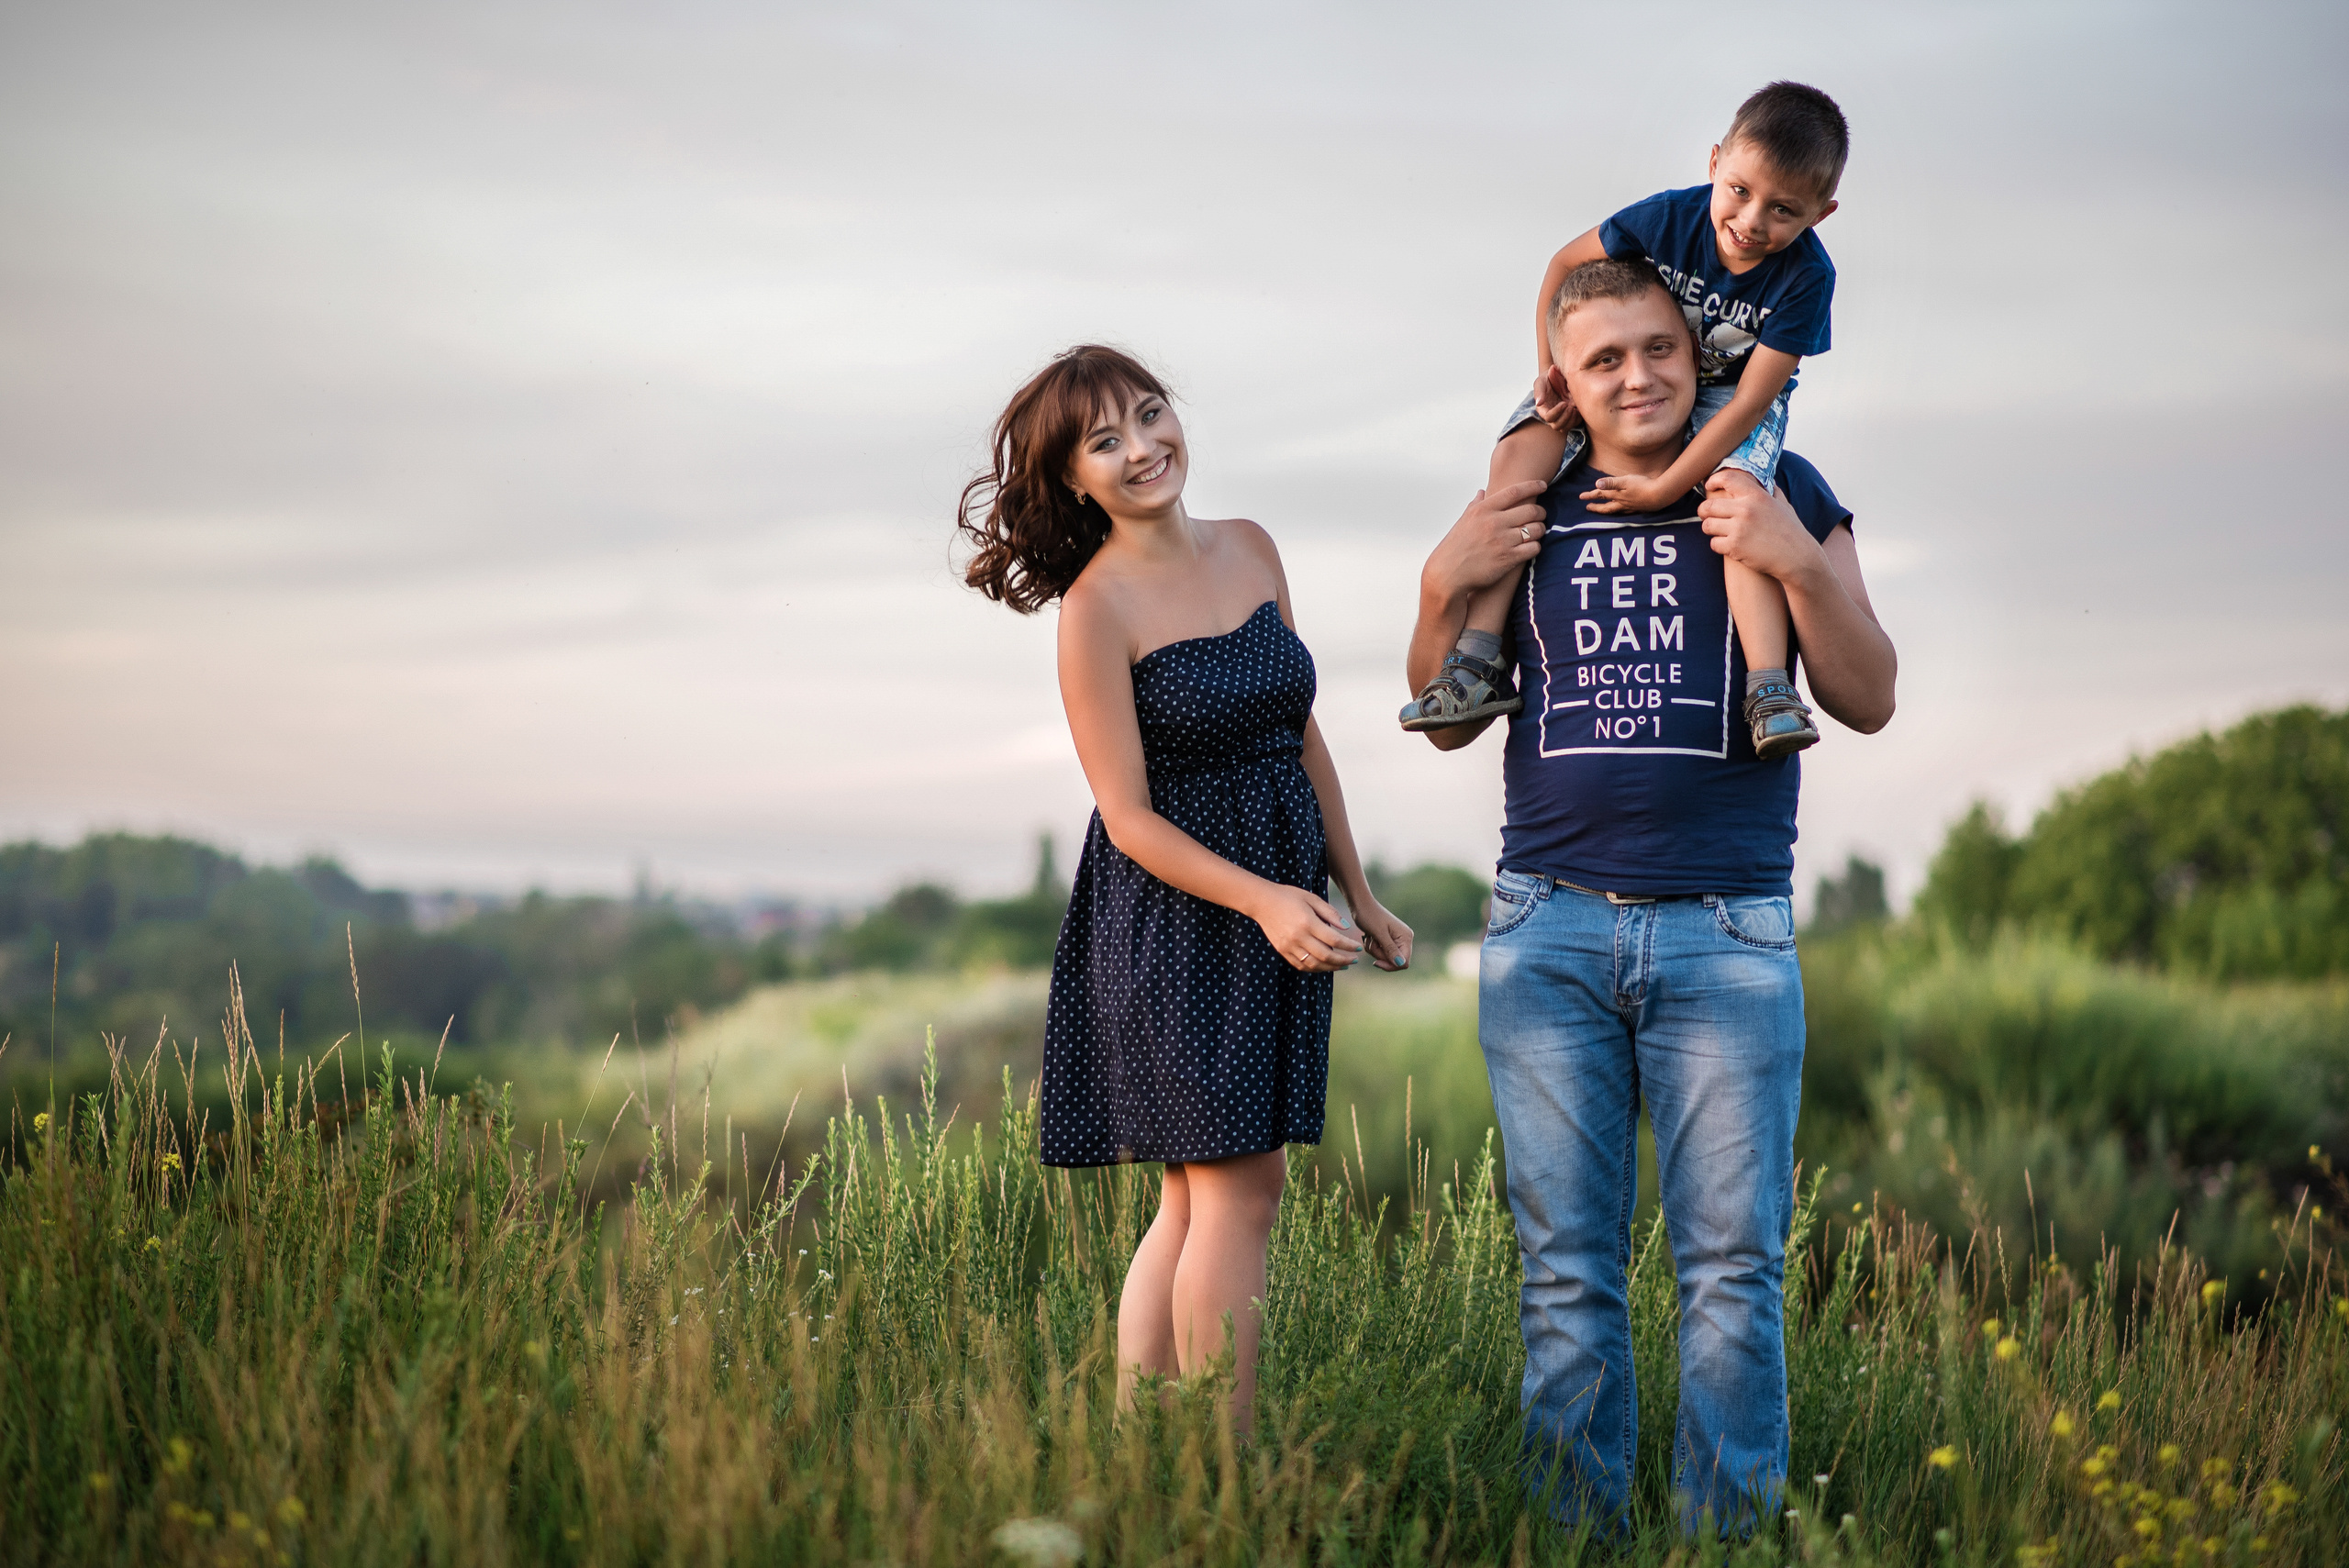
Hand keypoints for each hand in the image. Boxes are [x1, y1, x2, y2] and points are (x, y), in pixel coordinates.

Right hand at [1253, 885, 1365, 971]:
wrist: (1262, 902)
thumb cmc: (1289, 896)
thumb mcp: (1311, 898)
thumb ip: (1330, 913)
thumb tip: (1346, 928)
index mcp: (1307, 922)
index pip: (1334, 940)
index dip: (1349, 946)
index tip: (1358, 947)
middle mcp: (1298, 937)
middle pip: (1326, 955)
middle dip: (1344, 960)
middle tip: (1354, 960)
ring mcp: (1289, 946)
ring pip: (1314, 964)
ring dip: (1331, 968)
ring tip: (1343, 966)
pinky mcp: (1283, 951)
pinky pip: (1301, 966)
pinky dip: (1315, 969)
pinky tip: (1325, 966)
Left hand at [1348, 897, 1415, 971]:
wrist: (1361, 904)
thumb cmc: (1369, 915)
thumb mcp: (1379, 934)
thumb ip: (1390, 949)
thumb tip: (1401, 963)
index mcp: (1406, 937)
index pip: (1403, 963)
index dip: (1390, 965)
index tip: (1375, 962)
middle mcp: (1404, 939)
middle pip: (1394, 961)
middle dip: (1380, 955)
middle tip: (1371, 941)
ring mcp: (1396, 939)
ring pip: (1385, 957)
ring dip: (1374, 950)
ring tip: (1370, 937)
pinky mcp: (1388, 940)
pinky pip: (1381, 952)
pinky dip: (1372, 948)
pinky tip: (1369, 937)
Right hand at [1422, 480, 1547, 603]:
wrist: (1448, 574)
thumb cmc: (1454, 548)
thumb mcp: (1463, 521)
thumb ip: (1475, 505)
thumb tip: (1481, 492)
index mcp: (1483, 510)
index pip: (1514, 491)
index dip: (1533, 485)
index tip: (1542, 484)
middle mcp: (1494, 523)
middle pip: (1531, 510)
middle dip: (1541, 512)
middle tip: (1541, 515)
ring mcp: (1502, 541)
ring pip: (1536, 529)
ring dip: (1540, 530)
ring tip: (1537, 532)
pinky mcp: (1508, 558)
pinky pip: (1533, 548)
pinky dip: (1536, 547)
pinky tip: (1531, 547)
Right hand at [1531, 364, 1578, 434]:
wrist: (1558, 375)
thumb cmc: (1547, 378)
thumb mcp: (1541, 382)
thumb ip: (1539, 392)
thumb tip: (1539, 403)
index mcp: (1543, 409)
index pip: (1549, 418)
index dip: (1556, 413)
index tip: (1564, 403)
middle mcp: (1552, 415)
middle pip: (1557, 426)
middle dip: (1565, 418)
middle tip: (1570, 407)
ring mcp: (1561, 416)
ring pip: (1565, 428)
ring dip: (1571, 421)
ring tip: (1575, 409)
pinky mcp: (1570, 415)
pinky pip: (1574, 423)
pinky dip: (1578, 419)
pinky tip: (1579, 409)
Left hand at [1579, 472, 1686, 514]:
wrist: (1661, 495)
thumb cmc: (1643, 486)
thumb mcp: (1625, 481)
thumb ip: (1611, 483)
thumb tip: (1596, 484)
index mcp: (1618, 495)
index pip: (1601, 495)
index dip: (1590, 495)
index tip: (1581, 497)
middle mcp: (1623, 503)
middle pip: (1607, 507)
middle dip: (1597, 507)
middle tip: (1588, 508)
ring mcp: (1632, 507)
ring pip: (1616, 510)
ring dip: (1608, 510)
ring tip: (1603, 511)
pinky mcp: (1640, 508)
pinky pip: (1626, 511)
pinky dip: (1621, 511)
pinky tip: (1623, 510)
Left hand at [1696, 469, 1823, 584]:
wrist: (1798, 558)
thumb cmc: (1791, 531)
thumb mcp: (1783, 504)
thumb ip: (1770, 490)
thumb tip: (1765, 478)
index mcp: (1757, 496)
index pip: (1727, 479)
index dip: (1714, 480)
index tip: (1709, 485)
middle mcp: (1746, 509)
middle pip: (1709, 505)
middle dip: (1704, 512)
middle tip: (1708, 516)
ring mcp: (1739, 529)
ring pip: (1707, 525)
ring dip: (1710, 529)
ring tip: (1718, 531)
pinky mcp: (1735, 547)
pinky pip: (1713, 543)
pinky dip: (1718, 545)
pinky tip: (1727, 545)